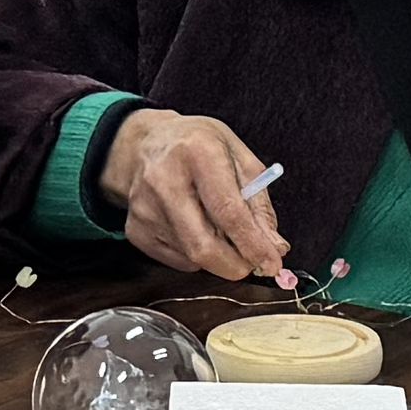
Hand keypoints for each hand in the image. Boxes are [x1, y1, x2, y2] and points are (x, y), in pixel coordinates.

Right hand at [96, 107, 288, 282]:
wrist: (145, 144)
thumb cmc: (198, 148)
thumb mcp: (239, 158)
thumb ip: (259, 204)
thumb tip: (274, 248)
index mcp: (197, 152)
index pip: (228, 212)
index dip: (253, 245)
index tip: (272, 263)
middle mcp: (164, 180)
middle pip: (203, 246)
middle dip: (235, 265)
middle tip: (253, 263)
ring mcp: (145, 208)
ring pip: (193, 257)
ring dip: (218, 256)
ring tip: (220, 229)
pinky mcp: (135, 230)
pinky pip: (178, 260)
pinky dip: (197, 255)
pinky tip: (195, 228)